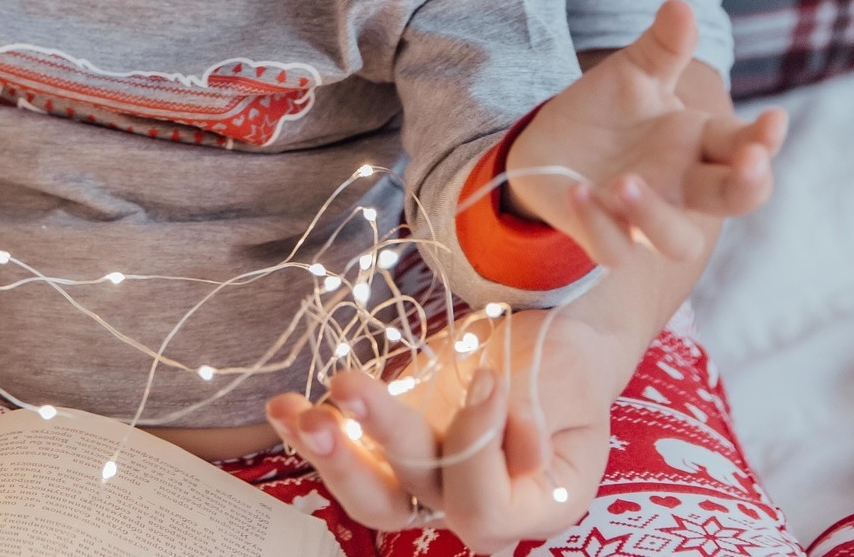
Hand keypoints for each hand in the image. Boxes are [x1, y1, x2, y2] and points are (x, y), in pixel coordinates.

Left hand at [265, 308, 626, 552]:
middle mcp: (476, 506)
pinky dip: (313, 430)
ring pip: (370, 493)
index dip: (477, 447)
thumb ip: (541, 411)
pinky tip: (283, 407)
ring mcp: (430, 482)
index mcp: (536, 505)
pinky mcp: (395, 452)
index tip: (488, 381)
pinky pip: (352, 456)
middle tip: (347, 392)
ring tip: (295, 412)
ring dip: (329, 453)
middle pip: (413, 503)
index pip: (485, 507)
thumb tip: (513, 435)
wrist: (545, 346)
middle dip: (372, 453)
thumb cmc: (567, 366)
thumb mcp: (570, 380)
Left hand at [504, 0, 786, 265]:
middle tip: (752, 162)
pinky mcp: (604, 233)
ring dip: (658, 215)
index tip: (775, 120)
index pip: (746, 147)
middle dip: (750, 185)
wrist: (550, 145)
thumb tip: (681, 4)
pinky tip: (581, 192)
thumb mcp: (634, 73)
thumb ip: (661, 47)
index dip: (765, 139)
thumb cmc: (609, 112)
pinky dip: (598, 225)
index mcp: (698, 143)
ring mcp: (644, 215)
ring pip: (676, 241)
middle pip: (733, 199)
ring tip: (627, 182)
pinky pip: (611, 248)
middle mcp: (681, 184)